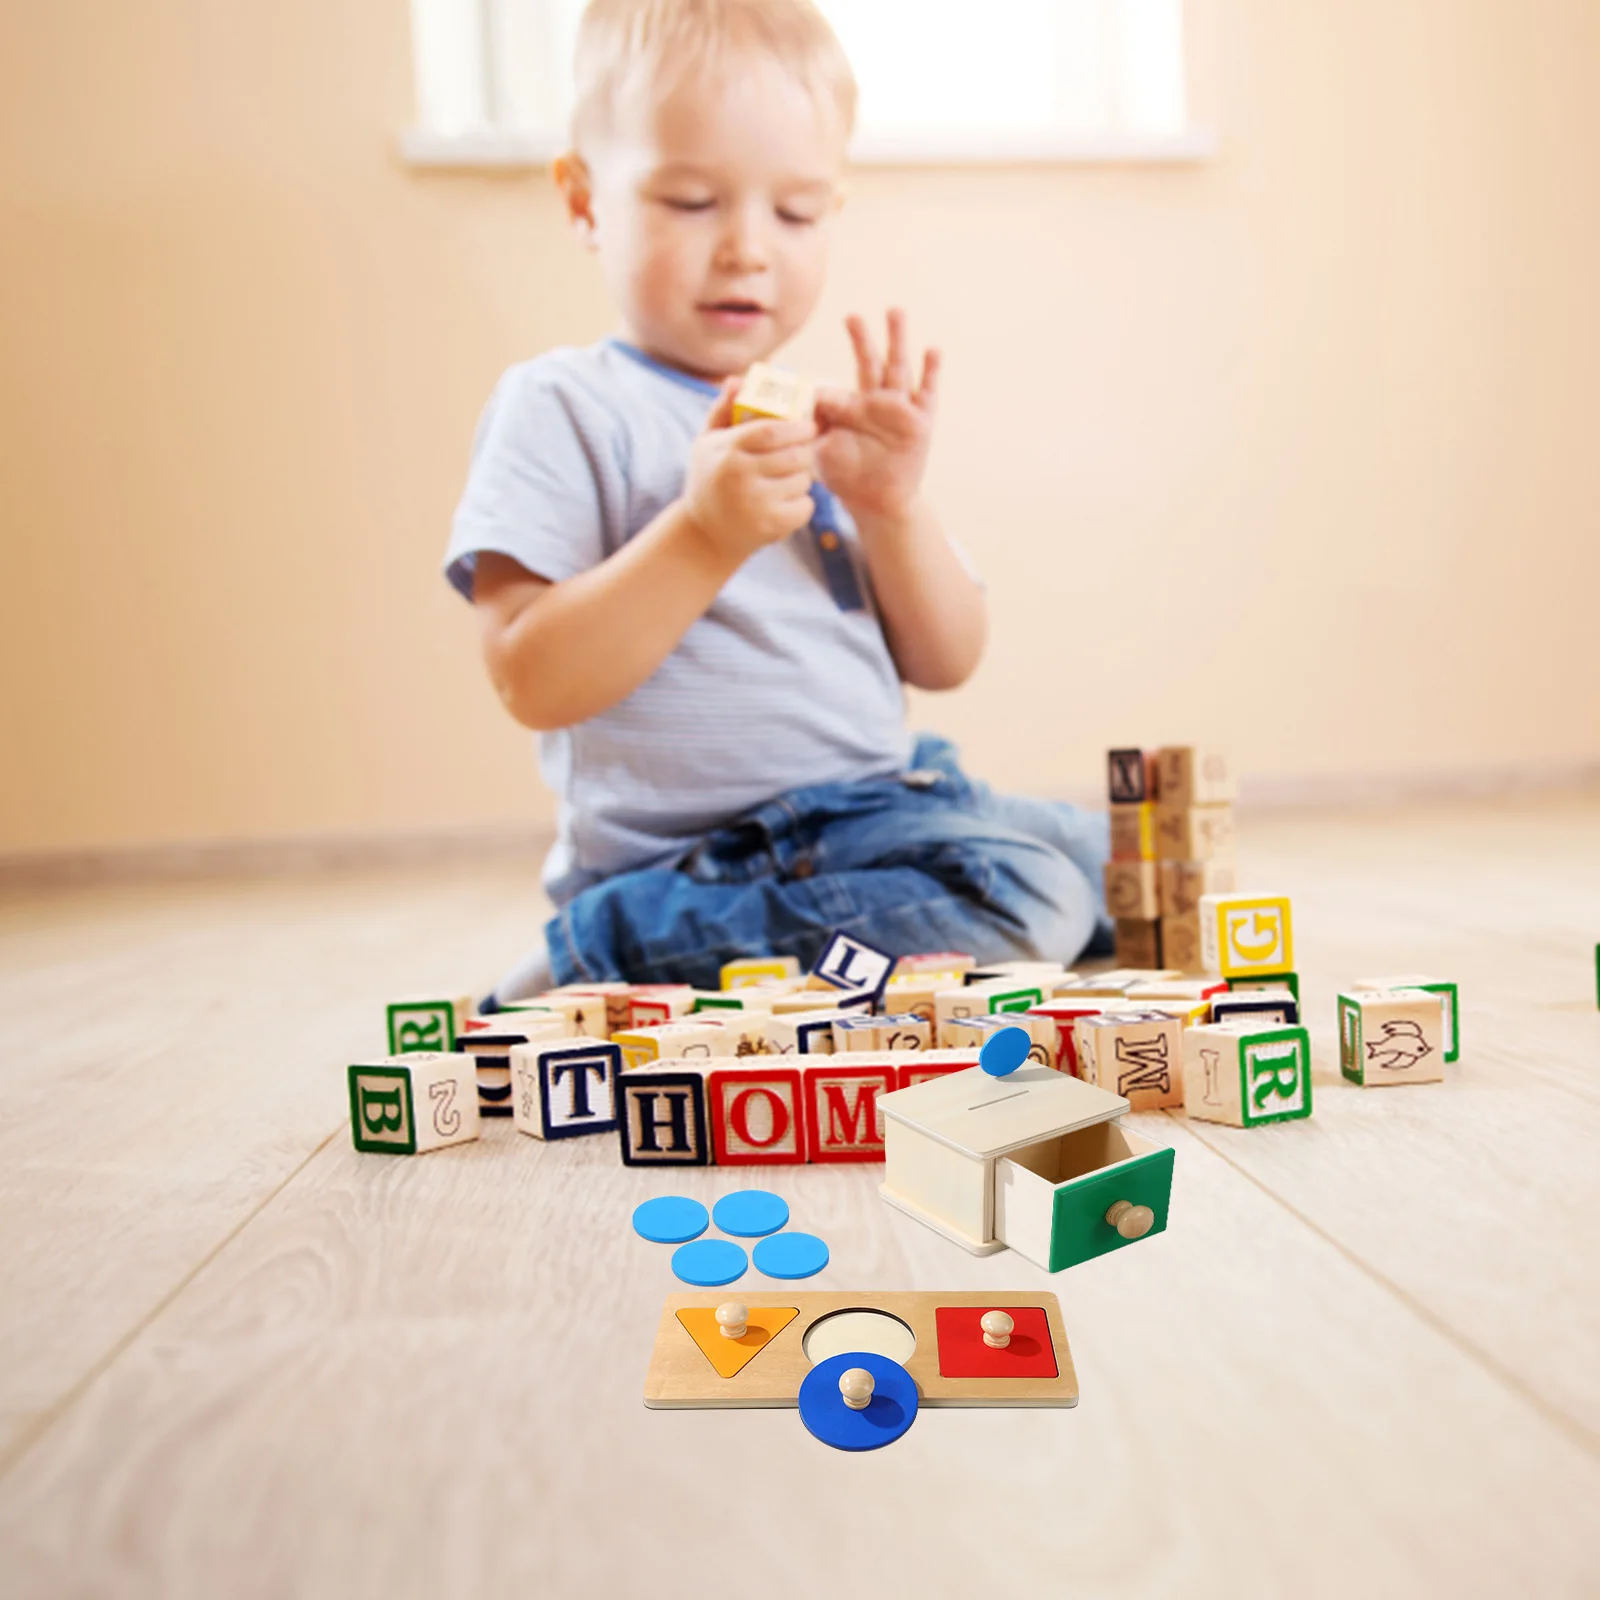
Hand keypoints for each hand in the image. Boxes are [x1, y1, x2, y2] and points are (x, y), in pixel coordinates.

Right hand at [681, 379, 817, 564]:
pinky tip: (787, 501)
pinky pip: (805, 506)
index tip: (809, 425)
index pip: (771, 431)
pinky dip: (803, 503)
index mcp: (728, 451)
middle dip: (806, 451)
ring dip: (803, 477)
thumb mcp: (707, 443)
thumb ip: (723, 409)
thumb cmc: (709, 480)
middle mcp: (740, 476)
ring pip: (802, 480)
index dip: (797, 426)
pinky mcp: (770, 526)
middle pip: (794, 455)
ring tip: (789, 478)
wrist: (705, 534)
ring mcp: (756, 503)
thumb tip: (737, 379)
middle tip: (804, 450)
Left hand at [814, 310, 939, 524]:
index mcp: (850, 408)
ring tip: (894, 311)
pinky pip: (927, 392)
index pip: (834, 390)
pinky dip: (930, 371)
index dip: (823, 392)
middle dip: (860, 340)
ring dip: (896, 339)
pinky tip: (932, 350)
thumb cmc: (848, 476)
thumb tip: (801, 408)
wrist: (878, 502)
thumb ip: (812, 430)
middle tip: (851, 316)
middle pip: (867, 364)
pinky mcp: (920, 421)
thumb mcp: (822, 453)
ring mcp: (899, 409)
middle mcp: (874, 402)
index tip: (811, 397)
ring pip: (897, 367)